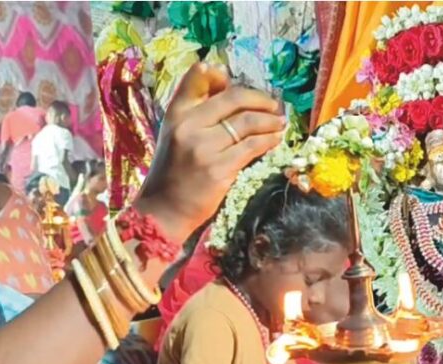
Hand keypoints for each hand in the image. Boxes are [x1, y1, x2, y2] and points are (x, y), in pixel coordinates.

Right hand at [136, 63, 285, 242]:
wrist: (164, 210)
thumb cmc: (173, 172)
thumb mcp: (175, 134)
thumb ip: (196, 111)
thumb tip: (226, 82)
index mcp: (176, 113)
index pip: (197, 78)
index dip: (220, 75)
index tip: (237, 84)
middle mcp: (188, 125)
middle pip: (234, 98)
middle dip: (261, 100)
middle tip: (274, 106)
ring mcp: (204, 147)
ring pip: (248, 122)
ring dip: (270, 120)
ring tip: (279, 123)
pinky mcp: (219, 169)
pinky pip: (252, 146)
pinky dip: (269, 140)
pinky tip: (275, 139)